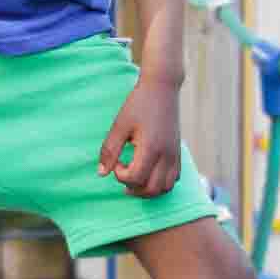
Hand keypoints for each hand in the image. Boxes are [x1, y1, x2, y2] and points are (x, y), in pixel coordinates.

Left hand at [97, 79, 181, 197]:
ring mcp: (175, 156)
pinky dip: (160, 184)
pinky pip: (173, 179)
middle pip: (151, 189)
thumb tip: (102, 173)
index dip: (121, 176)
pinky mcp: (178, 153)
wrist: (162, 88)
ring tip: (134, 179)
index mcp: (151, 148)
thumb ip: (110, 150)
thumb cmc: (138, 104)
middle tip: (123, 175)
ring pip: (165, 188)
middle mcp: (166, 155)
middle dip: (133, 189)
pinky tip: (148, 173)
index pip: (135, 178)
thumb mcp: (119, 125)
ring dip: (148, 190)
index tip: (117, 162)